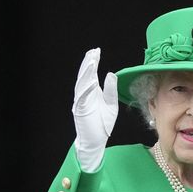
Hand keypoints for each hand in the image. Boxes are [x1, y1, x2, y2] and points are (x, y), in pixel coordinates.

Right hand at [72, 48, 117, 171]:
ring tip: (92, 62)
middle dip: (88, 63)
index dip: (93, 62)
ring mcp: (82, 102)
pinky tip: (92, 81)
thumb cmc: (103, 123)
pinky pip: (83, 98)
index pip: (91, 74)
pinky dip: (87, 89)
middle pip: (85, 76)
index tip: (97, 51)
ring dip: (87, 73)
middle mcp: (85, 95)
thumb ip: (111, 89)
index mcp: (92, 92)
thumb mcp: (111, 104)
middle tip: (93, 51)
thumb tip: (110, 73)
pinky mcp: (81, 111)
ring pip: (82, 84)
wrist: (97, 140)